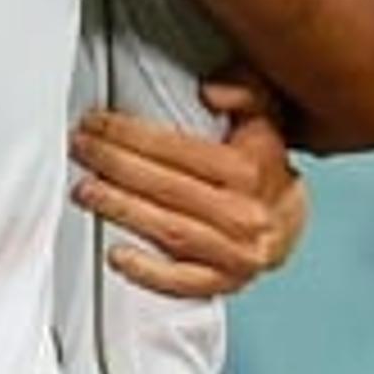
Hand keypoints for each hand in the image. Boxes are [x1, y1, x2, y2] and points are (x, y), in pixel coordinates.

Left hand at [69, 80, 309, 301]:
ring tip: (85, 191)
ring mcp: (236, 252)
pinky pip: (184, 281)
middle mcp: (244, 212)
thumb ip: (244, 92)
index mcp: (250, 168)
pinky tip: (116, 255)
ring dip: (120, 209)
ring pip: (167, 229)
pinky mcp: (227, 282)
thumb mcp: (265, 116)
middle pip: (165, 186)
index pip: (176, 148)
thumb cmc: (265, 167)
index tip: (97, 123)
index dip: (130, 133)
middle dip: (115, 164)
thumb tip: (212, 91)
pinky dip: (148, 271)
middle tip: (82, 150)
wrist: (292, 222)